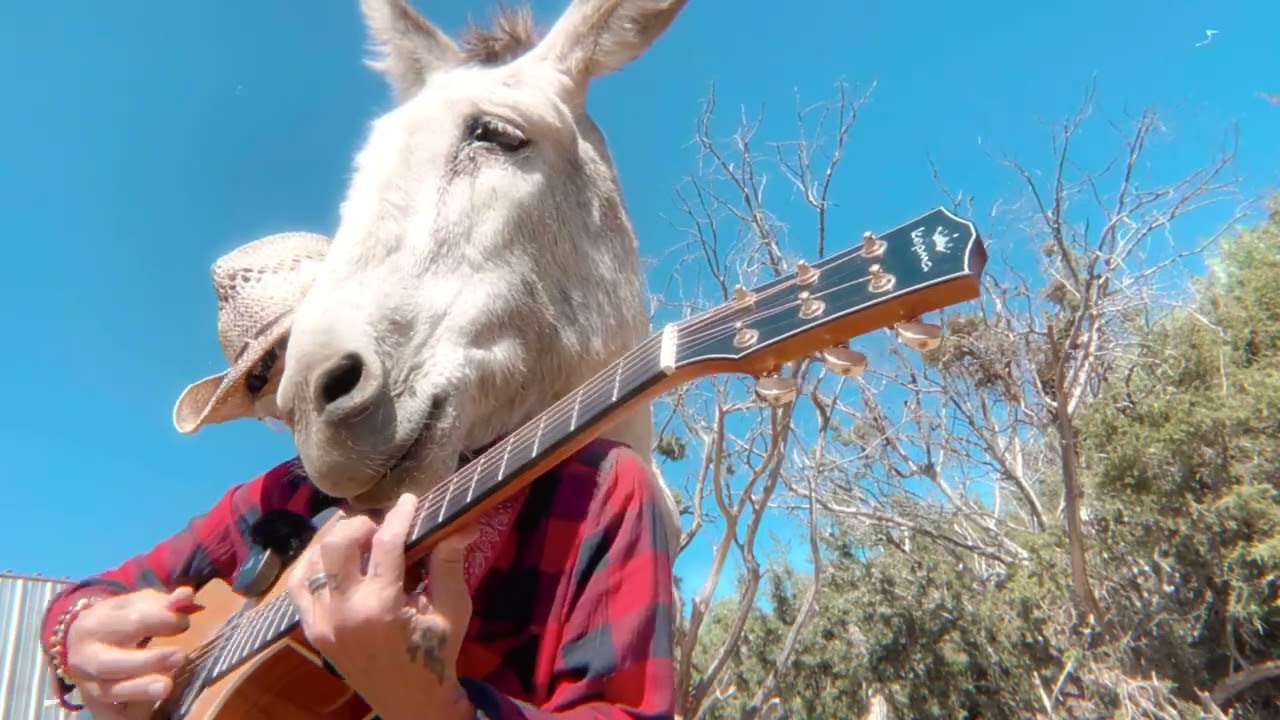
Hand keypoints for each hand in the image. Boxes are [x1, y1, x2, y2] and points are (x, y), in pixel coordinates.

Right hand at [63, 587, 199, 717]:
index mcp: (95, 624)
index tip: (183, 622)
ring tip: (166, 686)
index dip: (161, 621)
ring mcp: (87, 683)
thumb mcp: (136, 605)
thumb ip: (163, 602)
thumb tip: (186, 595)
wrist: (78, 643)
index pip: (130, 622)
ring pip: (109, 691)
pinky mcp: (94, 705)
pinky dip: (126, 714)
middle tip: (179, 657)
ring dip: (139, 689)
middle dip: (146, 661)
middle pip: (109, 662)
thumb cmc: (118, 621)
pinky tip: (146, 712)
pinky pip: (109, 714)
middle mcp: (85, 656)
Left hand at [286, 493, 477, 719]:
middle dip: (359, 525)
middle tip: (379, 524)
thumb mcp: (452, 611)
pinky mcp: (313, 631)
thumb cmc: (435, 656)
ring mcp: (322, 623)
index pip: (386, 544)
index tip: (409, 499)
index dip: (399, 515)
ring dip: (333, 542)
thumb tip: (463, 523)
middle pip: (337, 546)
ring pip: (312, 563)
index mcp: (381, 607)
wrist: (410, 703)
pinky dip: (311, 566)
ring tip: (356, 536)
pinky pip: (299, 588)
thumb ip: (450, 565)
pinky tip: (330, 558)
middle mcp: (344, 612)